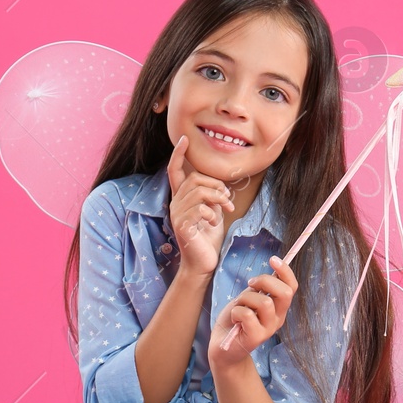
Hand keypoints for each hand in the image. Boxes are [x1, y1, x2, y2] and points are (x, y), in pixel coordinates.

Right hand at [167, 135, 235, 275]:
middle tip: (227, 199)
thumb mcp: (213, 211)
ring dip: (218, 198)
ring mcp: (177, 215)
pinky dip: (212, 213)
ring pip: (198, 192)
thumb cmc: (208, 237)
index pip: (174, 171)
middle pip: (194, 179)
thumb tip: (220, 188)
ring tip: (226, 210)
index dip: (178, 155)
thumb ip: (213, 197)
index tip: (184, 139)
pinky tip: (214, 222)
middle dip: (216, 185)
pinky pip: (199, 209)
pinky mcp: (182, 226)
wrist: (203, 263)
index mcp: (182, 198)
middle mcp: (175, 204)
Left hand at [208, 255, 298, 366]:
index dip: (285, 271)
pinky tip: (234, 319)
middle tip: (250, 284)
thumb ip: (259, 289)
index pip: (291, 287)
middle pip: (284, 293)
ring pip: (263, 302)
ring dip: (245, 299)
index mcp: (278, 308)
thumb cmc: (234, 320)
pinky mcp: (256, 338)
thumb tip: (270, 271)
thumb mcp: (248, 299)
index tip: (273, 259)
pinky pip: (247, 314)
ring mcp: (268, 329)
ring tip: (238, 306)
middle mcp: (278, 318)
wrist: (222, 347)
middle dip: (265, 281)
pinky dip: (236, 312)